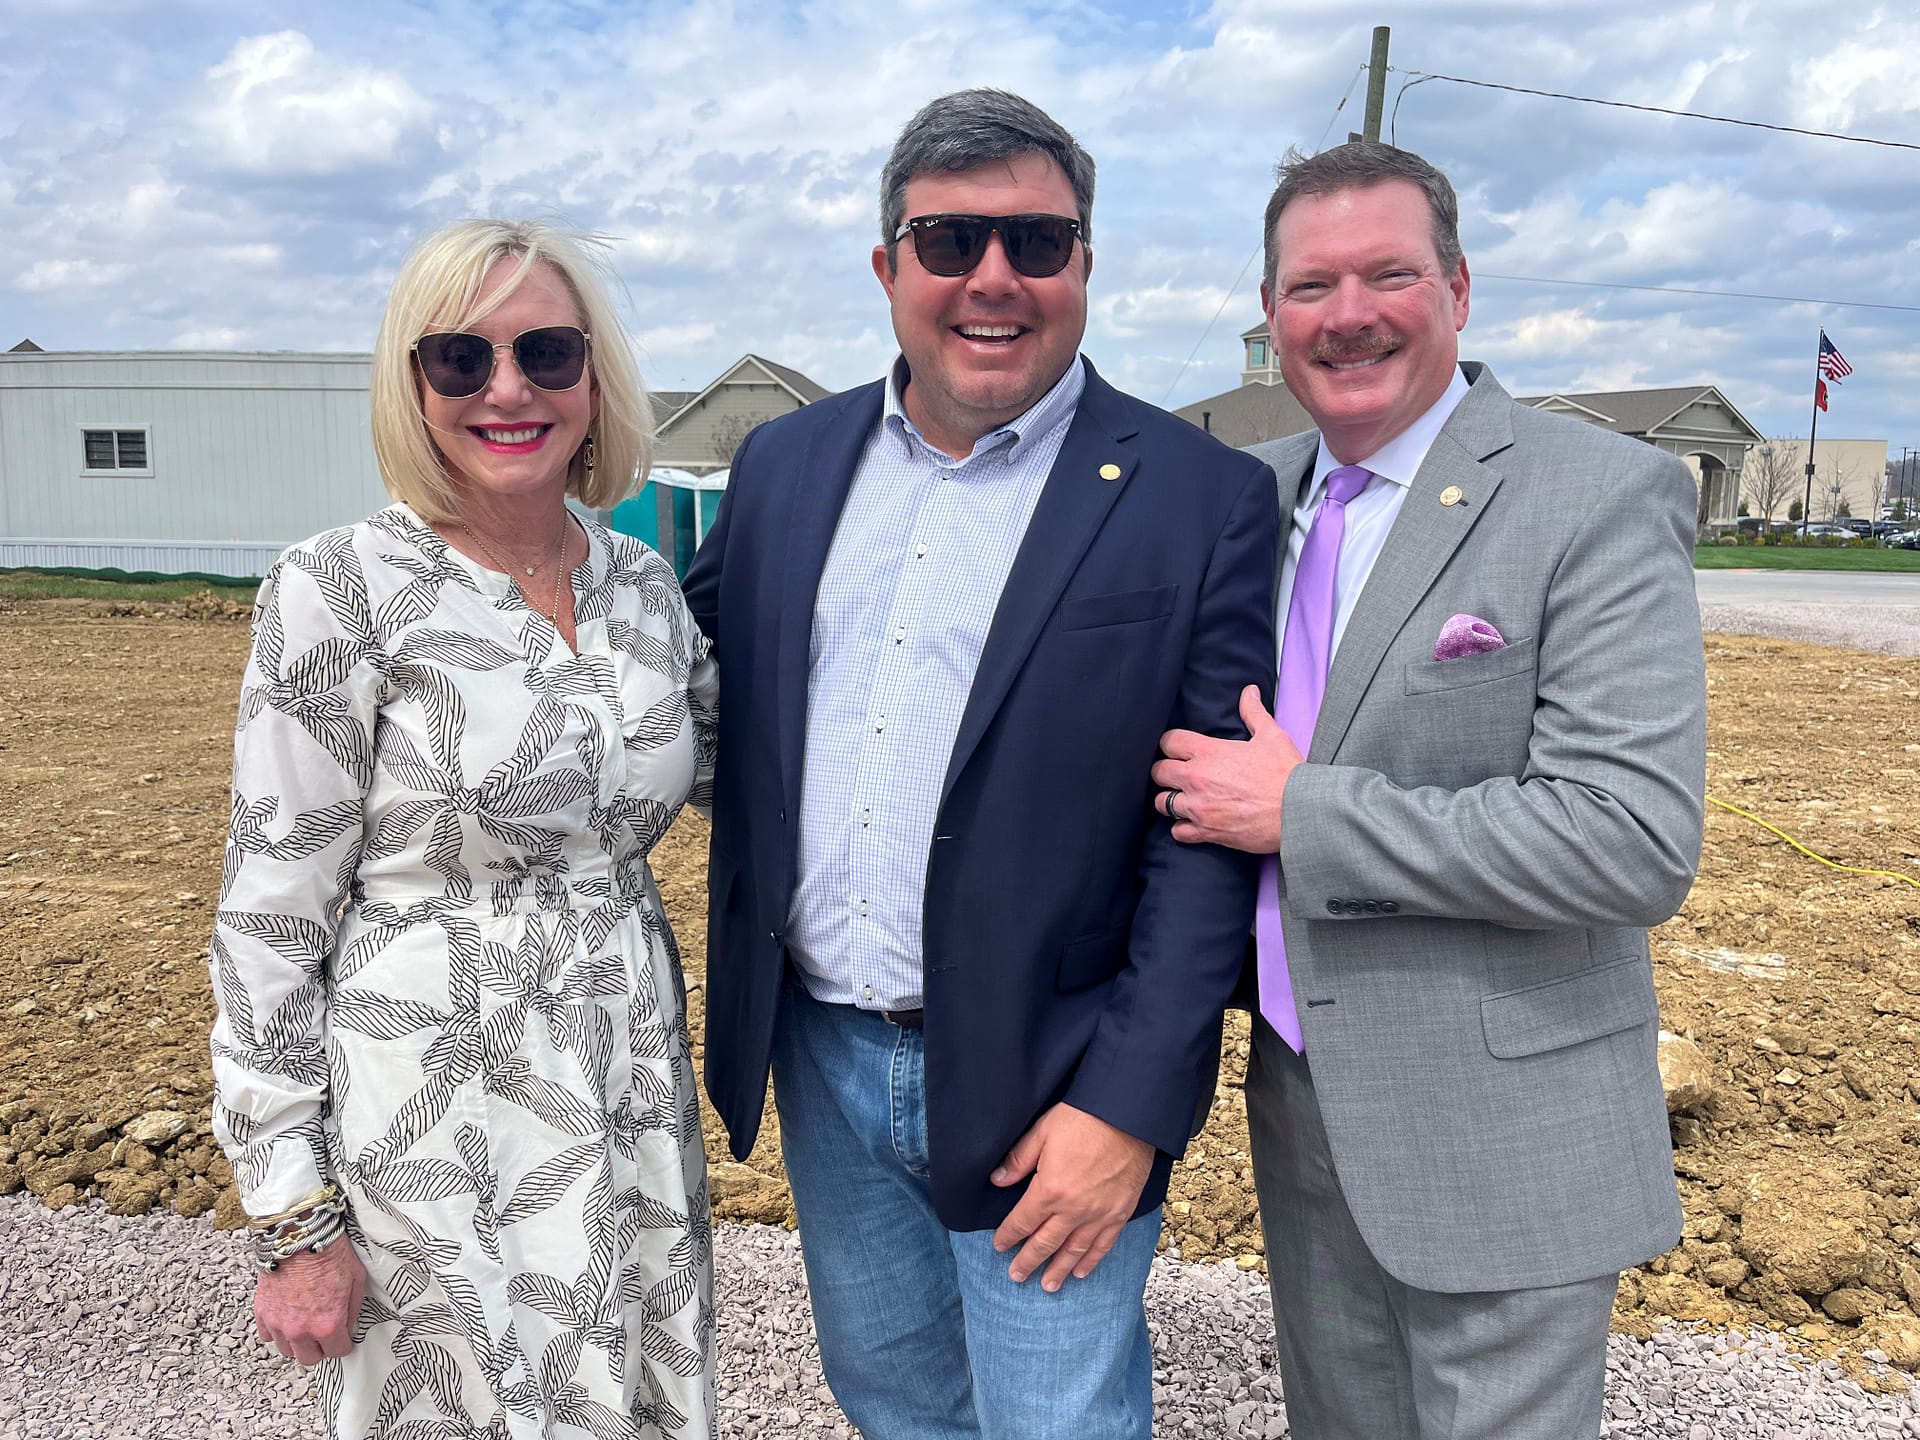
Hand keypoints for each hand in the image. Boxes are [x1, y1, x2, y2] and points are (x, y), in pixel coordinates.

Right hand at [254, 1240, 366, 1364]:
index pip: (338, 1352)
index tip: (343, 1336)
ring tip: (305, 1324)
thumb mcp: (356, 1280)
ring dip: (297, 1342)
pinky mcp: (262, 1312)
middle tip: (324, 1333)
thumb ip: (353, 1310)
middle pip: (309, 1359)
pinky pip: (267, 1335)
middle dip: (320, 1348)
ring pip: (287, 1351)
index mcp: (328, 1324)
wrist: (299, 1235)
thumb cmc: (329, 1253)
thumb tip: (350, 1328)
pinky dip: (276, 1330)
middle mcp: (300, 1330)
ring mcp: (278, 1323)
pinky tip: (286, 1316)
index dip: (343, 1343)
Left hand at [989, 1103, 1154, 1292]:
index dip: (1008, 1236)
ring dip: (1058, 1270)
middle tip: (1016, 1276)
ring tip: (1047, 1286)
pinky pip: (1103, 1245)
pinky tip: (1081, 1272)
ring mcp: (1098, 1215)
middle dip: (1028, 1261)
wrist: (1128, 1117)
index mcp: (1049, 1190)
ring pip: (1074, 1251)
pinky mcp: (1120, 1213)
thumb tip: (997, 1180)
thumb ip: (1018, 1160)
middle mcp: (1073, 1210)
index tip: (999, 1246)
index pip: (1022, 1222)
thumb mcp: (1042, 1132)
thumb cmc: (1083, 1119)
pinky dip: (1091, 1261)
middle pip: (1045, 1243)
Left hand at [1151, 685, 1301, 852]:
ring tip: (1182, 799)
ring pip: (1162, 803)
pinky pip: (1178, 832)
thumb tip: (1249, 691)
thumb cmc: (1286, 773)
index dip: (1170, 743)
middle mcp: (1197, 779)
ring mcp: (1199, 807)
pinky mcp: (1206, 832)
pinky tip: (1192, 823)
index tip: (1177, 748)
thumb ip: (1253, 712)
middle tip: (1176, 774)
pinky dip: (1182, 828)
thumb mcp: (1271, 735)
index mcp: (1209, 752)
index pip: (1169, 741)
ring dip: (1170, 800)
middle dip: (1165, 771)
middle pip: (1158, 772)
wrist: (1298, 811)